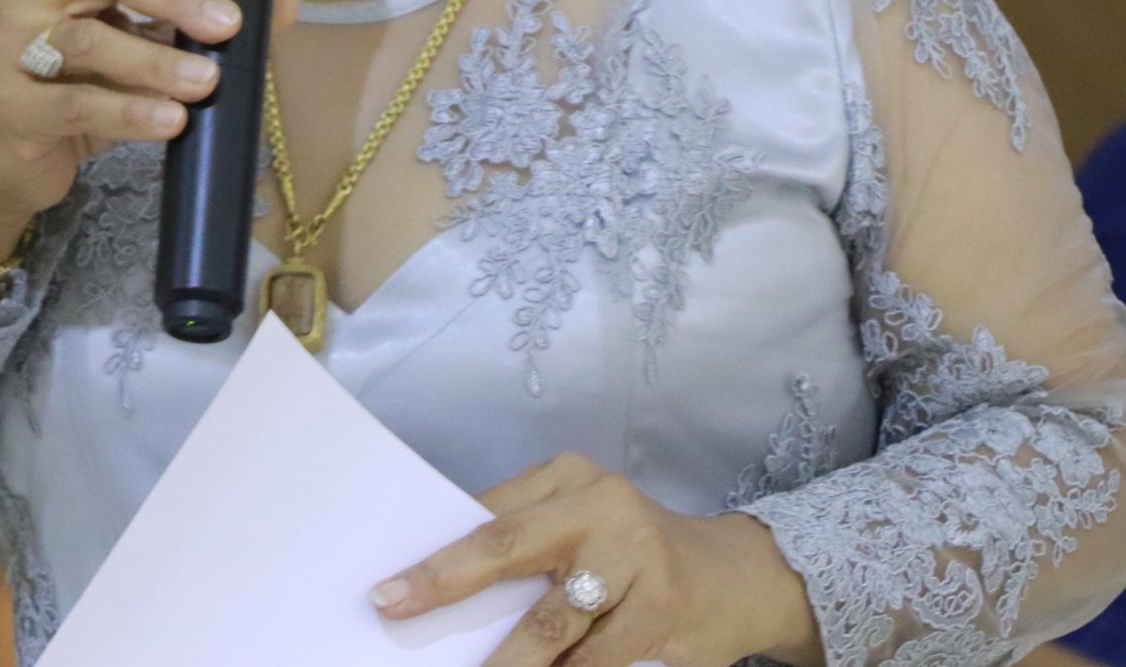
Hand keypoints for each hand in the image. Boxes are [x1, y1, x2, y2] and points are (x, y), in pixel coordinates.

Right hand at [0, 0, 283, 249]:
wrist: (12, 156)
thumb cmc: (84, 86)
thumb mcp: (146, 46)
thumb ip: (204, 20)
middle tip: (231, 24)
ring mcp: (15, 45)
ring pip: (89, 40)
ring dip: (156, 60)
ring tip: (208, 81)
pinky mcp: (12, 105)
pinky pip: (75, 104)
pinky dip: (129, 112)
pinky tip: (171, 122)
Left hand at [368, 453, 821, 666]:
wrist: (737, 575)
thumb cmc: (635, 553)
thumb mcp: (582, 528)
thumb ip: (527, 544)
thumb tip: (443, 587)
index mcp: (569, 477)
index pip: (487, 516)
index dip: (435, 556)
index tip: (387, 591)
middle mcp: (602, 504)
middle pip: (507, 547)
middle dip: (446, 584)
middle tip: (397, 610)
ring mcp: (636, 554)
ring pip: (550, 620)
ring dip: (505, 661)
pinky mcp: (661, 605)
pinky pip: (595, 658)